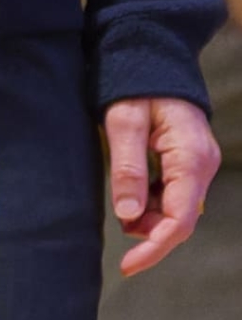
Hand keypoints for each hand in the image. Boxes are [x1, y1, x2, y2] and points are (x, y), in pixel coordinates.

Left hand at [104, 95, 220, 277]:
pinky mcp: (189, 162)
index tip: (128, 266)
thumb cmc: (135, 83)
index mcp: (191, 158)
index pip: (179, 219)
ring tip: (122, 204)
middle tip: (118, 231)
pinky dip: (152, 202)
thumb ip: (128, 169)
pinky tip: (132, 194)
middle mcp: (202, 165)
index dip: (155, 247)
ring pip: (177, 209)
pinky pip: (174, 194)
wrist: (151, 54)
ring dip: (149, 218)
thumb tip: (129, 217)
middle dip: (150, 234)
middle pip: (180, 219)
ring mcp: (199, 164)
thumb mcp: (123, 122)